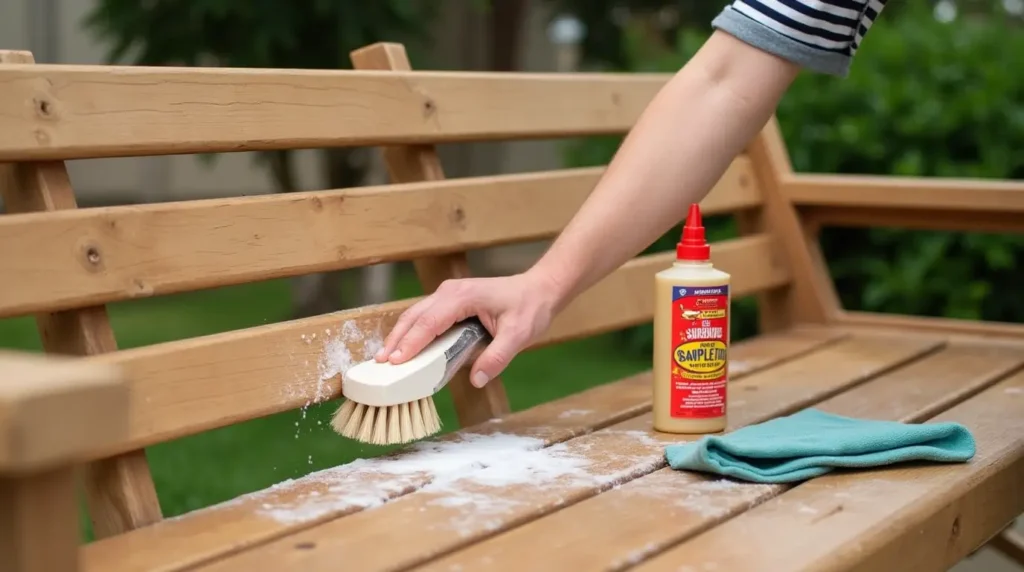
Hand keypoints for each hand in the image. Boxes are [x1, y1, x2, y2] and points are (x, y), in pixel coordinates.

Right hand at [374, 270, 562, 387]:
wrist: (539, 289)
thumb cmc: (530, 308)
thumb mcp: (519, 335)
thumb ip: (498, 357)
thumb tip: (477, 380)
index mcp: (463, 297)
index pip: (429, 321)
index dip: (411, 342)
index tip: (395, 361)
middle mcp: (450, 292)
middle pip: (414, 316)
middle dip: (396, 340)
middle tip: (381, 364)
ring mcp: (448, 295)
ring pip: (416, 315)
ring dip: (400, 336)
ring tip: (385, 360)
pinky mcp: (450, 302)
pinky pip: (425, 317)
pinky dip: (412, 332)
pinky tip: (405, 349)